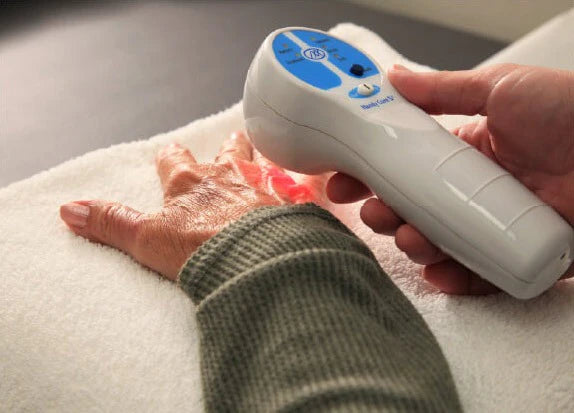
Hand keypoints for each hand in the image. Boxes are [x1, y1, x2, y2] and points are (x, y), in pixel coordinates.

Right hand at [60, 132, 325, 279]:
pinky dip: (298, 189)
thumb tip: (70, 209)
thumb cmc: (201, 250)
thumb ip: (111, 223)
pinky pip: (298, 190)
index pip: (174, 159)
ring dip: (260, 162)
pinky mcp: (293, 206)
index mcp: (191, 183)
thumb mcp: (147, 239)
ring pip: (262, 164)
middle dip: (227, 147)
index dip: (171, 156)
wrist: (258, 262)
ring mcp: (264, 189)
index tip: (170, 153)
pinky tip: (304, 193)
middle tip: (231, 141)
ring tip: (264, 159)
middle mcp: (229, 177)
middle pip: (227, 151)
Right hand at [327, 63, 573, 294]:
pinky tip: (438, 274)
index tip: (345, 178)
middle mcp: (476, 191)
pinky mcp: (520, 255)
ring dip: (414, 245)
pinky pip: (481, 275)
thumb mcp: (502, 88)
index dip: (373, 174)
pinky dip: (457, 280)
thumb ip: (443, 88)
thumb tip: (391, 77)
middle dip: (386, 214)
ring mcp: (495, 224)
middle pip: (417, 209)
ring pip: (442, 243)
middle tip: (373, 212)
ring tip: (409, 238)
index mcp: (468, 152)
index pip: (407, 166)